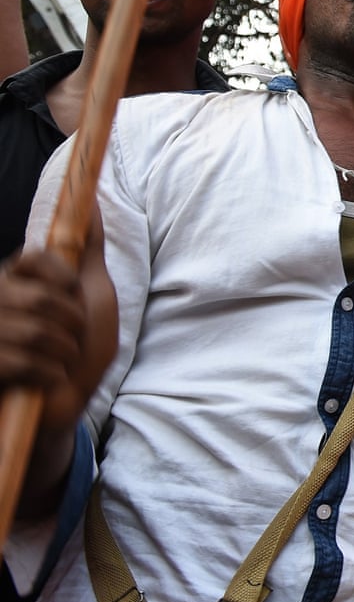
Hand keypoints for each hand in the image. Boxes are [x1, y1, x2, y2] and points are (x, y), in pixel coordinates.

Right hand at [0, 248, 103, 431]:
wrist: (66, 401)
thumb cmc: (80, 345)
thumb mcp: (91, 291)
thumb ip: (87, 246)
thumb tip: (90, 200)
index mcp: (15, 279)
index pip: (34, 257)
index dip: (64, 280)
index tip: (74, 297)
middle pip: (40, 298)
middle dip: (72, 323)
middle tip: (72, 338)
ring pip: (34, 331)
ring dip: (64, 351)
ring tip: (62, 360)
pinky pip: (20, 361)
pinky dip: (49, 373)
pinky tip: (49, 378)